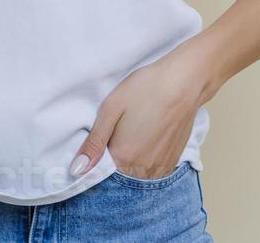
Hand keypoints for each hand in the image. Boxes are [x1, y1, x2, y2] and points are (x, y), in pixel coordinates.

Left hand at [69, 51, 207, 179]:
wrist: (183, 81)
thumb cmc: (146, 89)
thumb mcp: (111, 108)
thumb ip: (94, 143)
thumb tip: (76, 170)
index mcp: (123, 158)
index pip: (100, 176)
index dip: (96, 162)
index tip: (99, 145)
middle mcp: (143, 169)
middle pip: (119, 177)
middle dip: (114, 162)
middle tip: (118, 134)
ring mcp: (160, 168)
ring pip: (136, 176)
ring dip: (130, 163)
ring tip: (134, 134)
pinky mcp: (172, 162)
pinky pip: (151, 172)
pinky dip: (145, 162)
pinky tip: (146, 139)